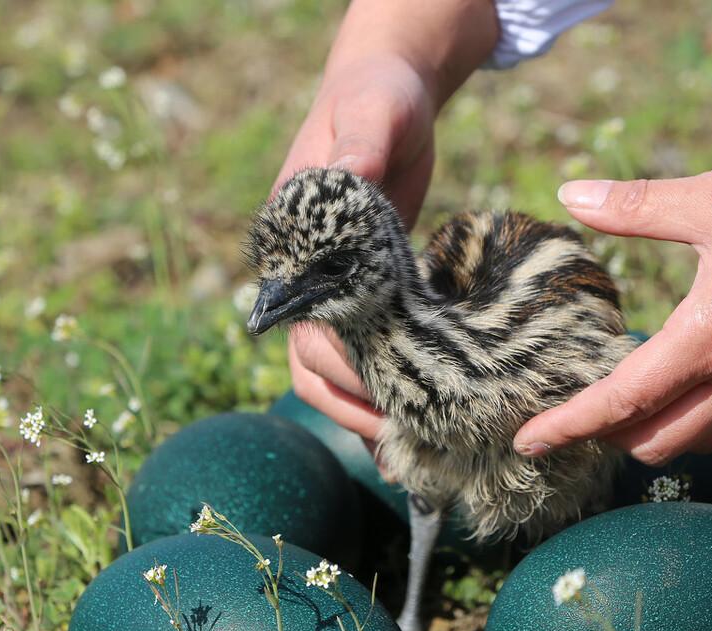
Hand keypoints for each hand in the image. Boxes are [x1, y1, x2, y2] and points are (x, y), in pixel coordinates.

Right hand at [277, 57, 435, 442]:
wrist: (389, 95)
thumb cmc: (377, 98)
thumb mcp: (374, 112)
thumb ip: (361, 143)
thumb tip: (351, 173)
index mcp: (291, 243)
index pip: (306, 325)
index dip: (342, 370)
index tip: (385, 404)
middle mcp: (303, 274)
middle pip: (315, 364)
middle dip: (356, 408)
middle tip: (407, 444)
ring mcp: (331, 287)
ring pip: (333, 371)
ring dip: (365, 412)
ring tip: (410, 454)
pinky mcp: (364, 292)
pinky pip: (365, 353)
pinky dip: (385, 389)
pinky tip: (420, 424)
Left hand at [514, 112, 711, 464]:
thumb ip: (635, 206)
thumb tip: (568, 194)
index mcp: (709, 339)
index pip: (620, 402)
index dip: (568, 426)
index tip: (527, 442)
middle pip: (656, 441)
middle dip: (610, 436)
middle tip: (581, 413)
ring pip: (703, 441)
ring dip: (660, 431)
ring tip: (636, 403)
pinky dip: (708, 417)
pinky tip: (705, 381)